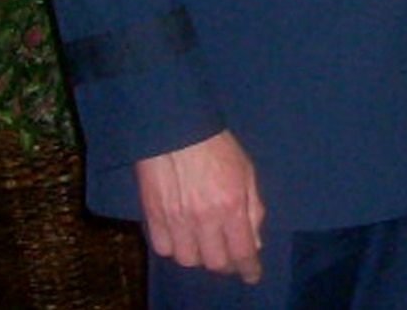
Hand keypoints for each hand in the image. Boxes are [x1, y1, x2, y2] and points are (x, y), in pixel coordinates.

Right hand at [134, 130, 265, 282]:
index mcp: (231, 206)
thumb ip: (253, 209)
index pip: (242, 251)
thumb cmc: (218, 148)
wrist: (176, 130)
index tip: (252, 276)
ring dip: (200, 257)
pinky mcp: (153, 217)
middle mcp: (203, 218)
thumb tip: (254, 241)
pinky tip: (183, 237)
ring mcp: (175, 220)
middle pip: (214, 262)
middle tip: (229, 256)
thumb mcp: (247, 173)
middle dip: (226, 263)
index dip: (249, 269)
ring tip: (206, 244)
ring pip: (187, 260)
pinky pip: (163, 249)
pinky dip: (175, 248)